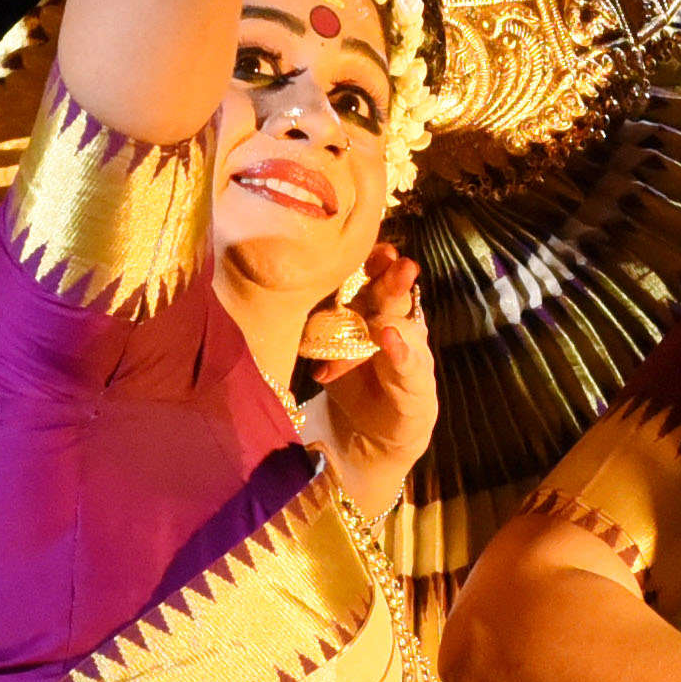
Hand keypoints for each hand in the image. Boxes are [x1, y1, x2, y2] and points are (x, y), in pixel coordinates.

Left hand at [304, 242, 436, 521]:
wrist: (367, 437)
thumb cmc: (344, 384)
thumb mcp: (321, 351)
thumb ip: (308, 325)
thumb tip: (263, 293)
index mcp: (366, 315)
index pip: (371, 282)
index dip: (371, 262)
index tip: (371, 244)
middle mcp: (391, 328)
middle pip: (390, 296)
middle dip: (392, 275)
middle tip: (393, 256)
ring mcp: (407, 356)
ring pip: (403, 321)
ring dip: (401, 297)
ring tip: (402, 273)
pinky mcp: (417, 387)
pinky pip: (410, 367)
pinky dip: (402, 353)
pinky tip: (392, 339)